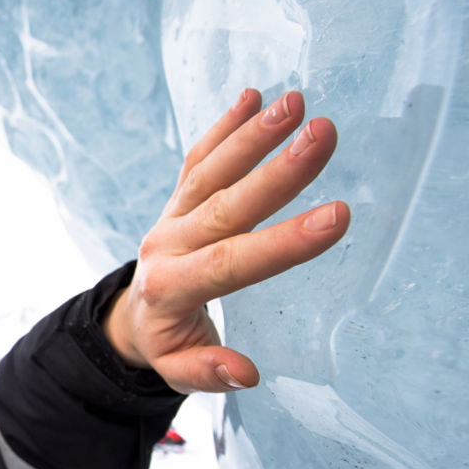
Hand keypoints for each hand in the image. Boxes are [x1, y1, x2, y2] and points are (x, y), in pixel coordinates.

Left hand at [103, 89, 350, 393]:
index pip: (233, 262)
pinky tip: (252, 95)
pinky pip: (198, 157)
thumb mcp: (178, 369)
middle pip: (227, 204)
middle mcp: (170, 242)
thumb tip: (244, 372)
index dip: (285, 242)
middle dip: (278, 171)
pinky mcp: (178, 197)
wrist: (131, 316)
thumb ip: (207, 371)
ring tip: (296, 102)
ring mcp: (172, 214)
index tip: (338, 217)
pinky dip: (224, 125)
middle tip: (324, 134)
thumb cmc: (167, 343)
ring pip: (211, 170)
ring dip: (253, 134)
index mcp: (173, 287)